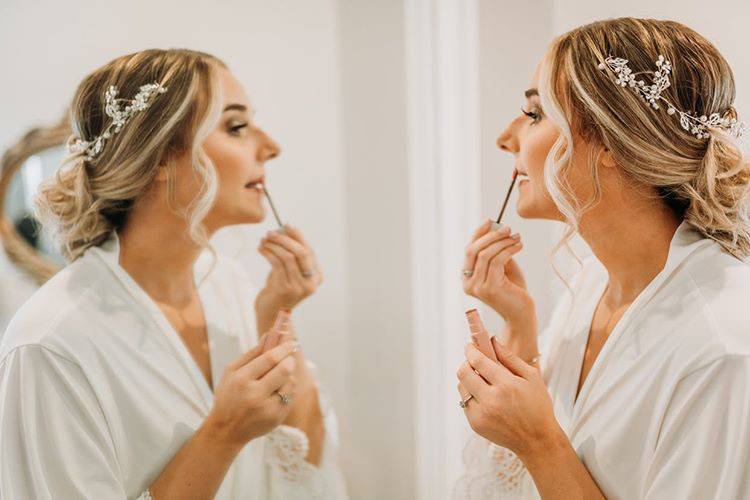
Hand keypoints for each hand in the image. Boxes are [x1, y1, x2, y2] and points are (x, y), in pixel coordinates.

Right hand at [204, 341, 297, 448]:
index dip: (283, 348)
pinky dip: (287, 390)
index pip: (269, 358)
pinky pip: (291, 396)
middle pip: (284, 370)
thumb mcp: (231, 372)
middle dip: (289, 360)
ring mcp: (268, 408)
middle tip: (289, 357)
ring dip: (288, 376)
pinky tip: (276, 392)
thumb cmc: (228, 395)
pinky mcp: (277, 418)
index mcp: (241, 380)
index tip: (291, 343)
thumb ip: (252, 353)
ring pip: (290, 383)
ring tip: (277, 379)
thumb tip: (269, 334)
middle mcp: (255, 395)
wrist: (226, 431)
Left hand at [256, 225, 322, 326]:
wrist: (271, 314)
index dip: (298, 236)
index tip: (286, 225)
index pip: (309, 251)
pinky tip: (261, 249)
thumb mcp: (288, 272)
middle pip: (301, 252)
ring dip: (274, 245)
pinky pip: (277, 264)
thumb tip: (283, 231)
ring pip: (288, 257)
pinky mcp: (286, 289)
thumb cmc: (278, 290)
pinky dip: (268, 253)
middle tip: (271, 233)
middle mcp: (311, 283)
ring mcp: (299, 287)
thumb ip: (290, 255)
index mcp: (316, 277)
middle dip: (285, 239)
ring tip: (263, 240)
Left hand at [456, 338, 562, 460]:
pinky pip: (464, 402)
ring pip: (462, 387)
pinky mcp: (475, 424)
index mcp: (506, 386)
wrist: (537, 441)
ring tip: (482, 380)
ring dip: (468, 379)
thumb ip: (510, 357)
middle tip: (475, 361)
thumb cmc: (537, 406)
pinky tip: (485, 396)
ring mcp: (481, 414)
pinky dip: (471, 395)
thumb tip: (493, 340)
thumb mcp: (531, 377)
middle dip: (467, 362)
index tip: (470, 345)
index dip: (471, 350)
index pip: (478, 361)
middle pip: (463, 372)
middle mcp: (490, 400)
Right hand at [462, 219, 532, 325]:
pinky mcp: (489, 288)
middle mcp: (468, 283)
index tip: (490, 220)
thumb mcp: (502, 267)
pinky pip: (497, 261)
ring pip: (485, 254)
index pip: (469, 250)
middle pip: (473, 250)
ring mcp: (477, 286)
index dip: (478, 234)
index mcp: (467, 278)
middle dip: (490, 235)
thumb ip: (496, 252)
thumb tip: (496, 229)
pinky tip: (519, 246)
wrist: (522, 314)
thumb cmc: (514, 291)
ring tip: (517, 237)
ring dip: (502, 242)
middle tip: (507, 228)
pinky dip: (509, 250)